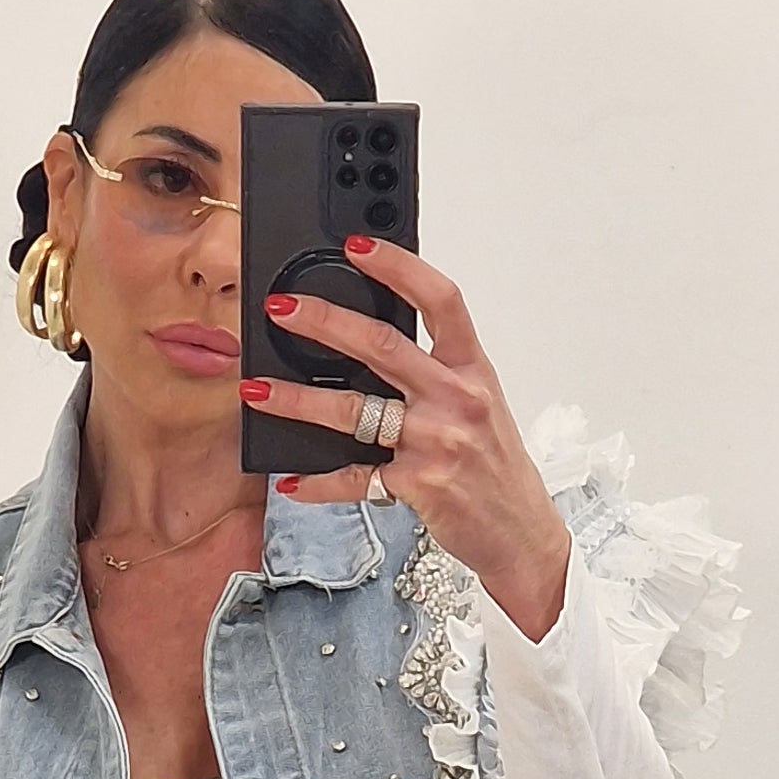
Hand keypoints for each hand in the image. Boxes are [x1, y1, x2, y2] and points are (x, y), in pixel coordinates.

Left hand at [240, 235, 572, 641]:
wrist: (522, 533)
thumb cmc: (496, 466)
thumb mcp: (480, 404)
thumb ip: (437, 371)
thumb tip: (372, 342)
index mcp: (472, 369)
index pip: (439, 299)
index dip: (398, 266)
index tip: (356, 246)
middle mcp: (456, 399)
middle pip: (382, 345)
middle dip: (323, 322)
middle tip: (280, 309)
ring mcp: (436, 442)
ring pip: (354, 410)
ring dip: (298, 400)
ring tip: (256, 391)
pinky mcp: (417, 485)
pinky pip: (355, 478)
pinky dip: (318, 483)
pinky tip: (291, 481)